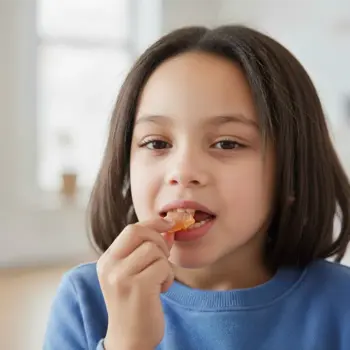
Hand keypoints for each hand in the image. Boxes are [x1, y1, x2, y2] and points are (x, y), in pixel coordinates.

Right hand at [97, 218, 174, 349]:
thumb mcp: (133, 273)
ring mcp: (121, 276)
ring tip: (159, 280)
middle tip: (163, 256)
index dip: (153, 223)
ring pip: (154, 249)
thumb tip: (167, 229)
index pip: (131, 229)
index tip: (168, 224)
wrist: (129, 341)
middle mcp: (109, 265)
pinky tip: (160, 290)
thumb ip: (145, 250)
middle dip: (159, 239)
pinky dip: (168, 276)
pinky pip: (162, 266)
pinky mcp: (137, 287)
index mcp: (107, 260)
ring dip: (165, 263)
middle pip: (139, 231)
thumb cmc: (135, 304)